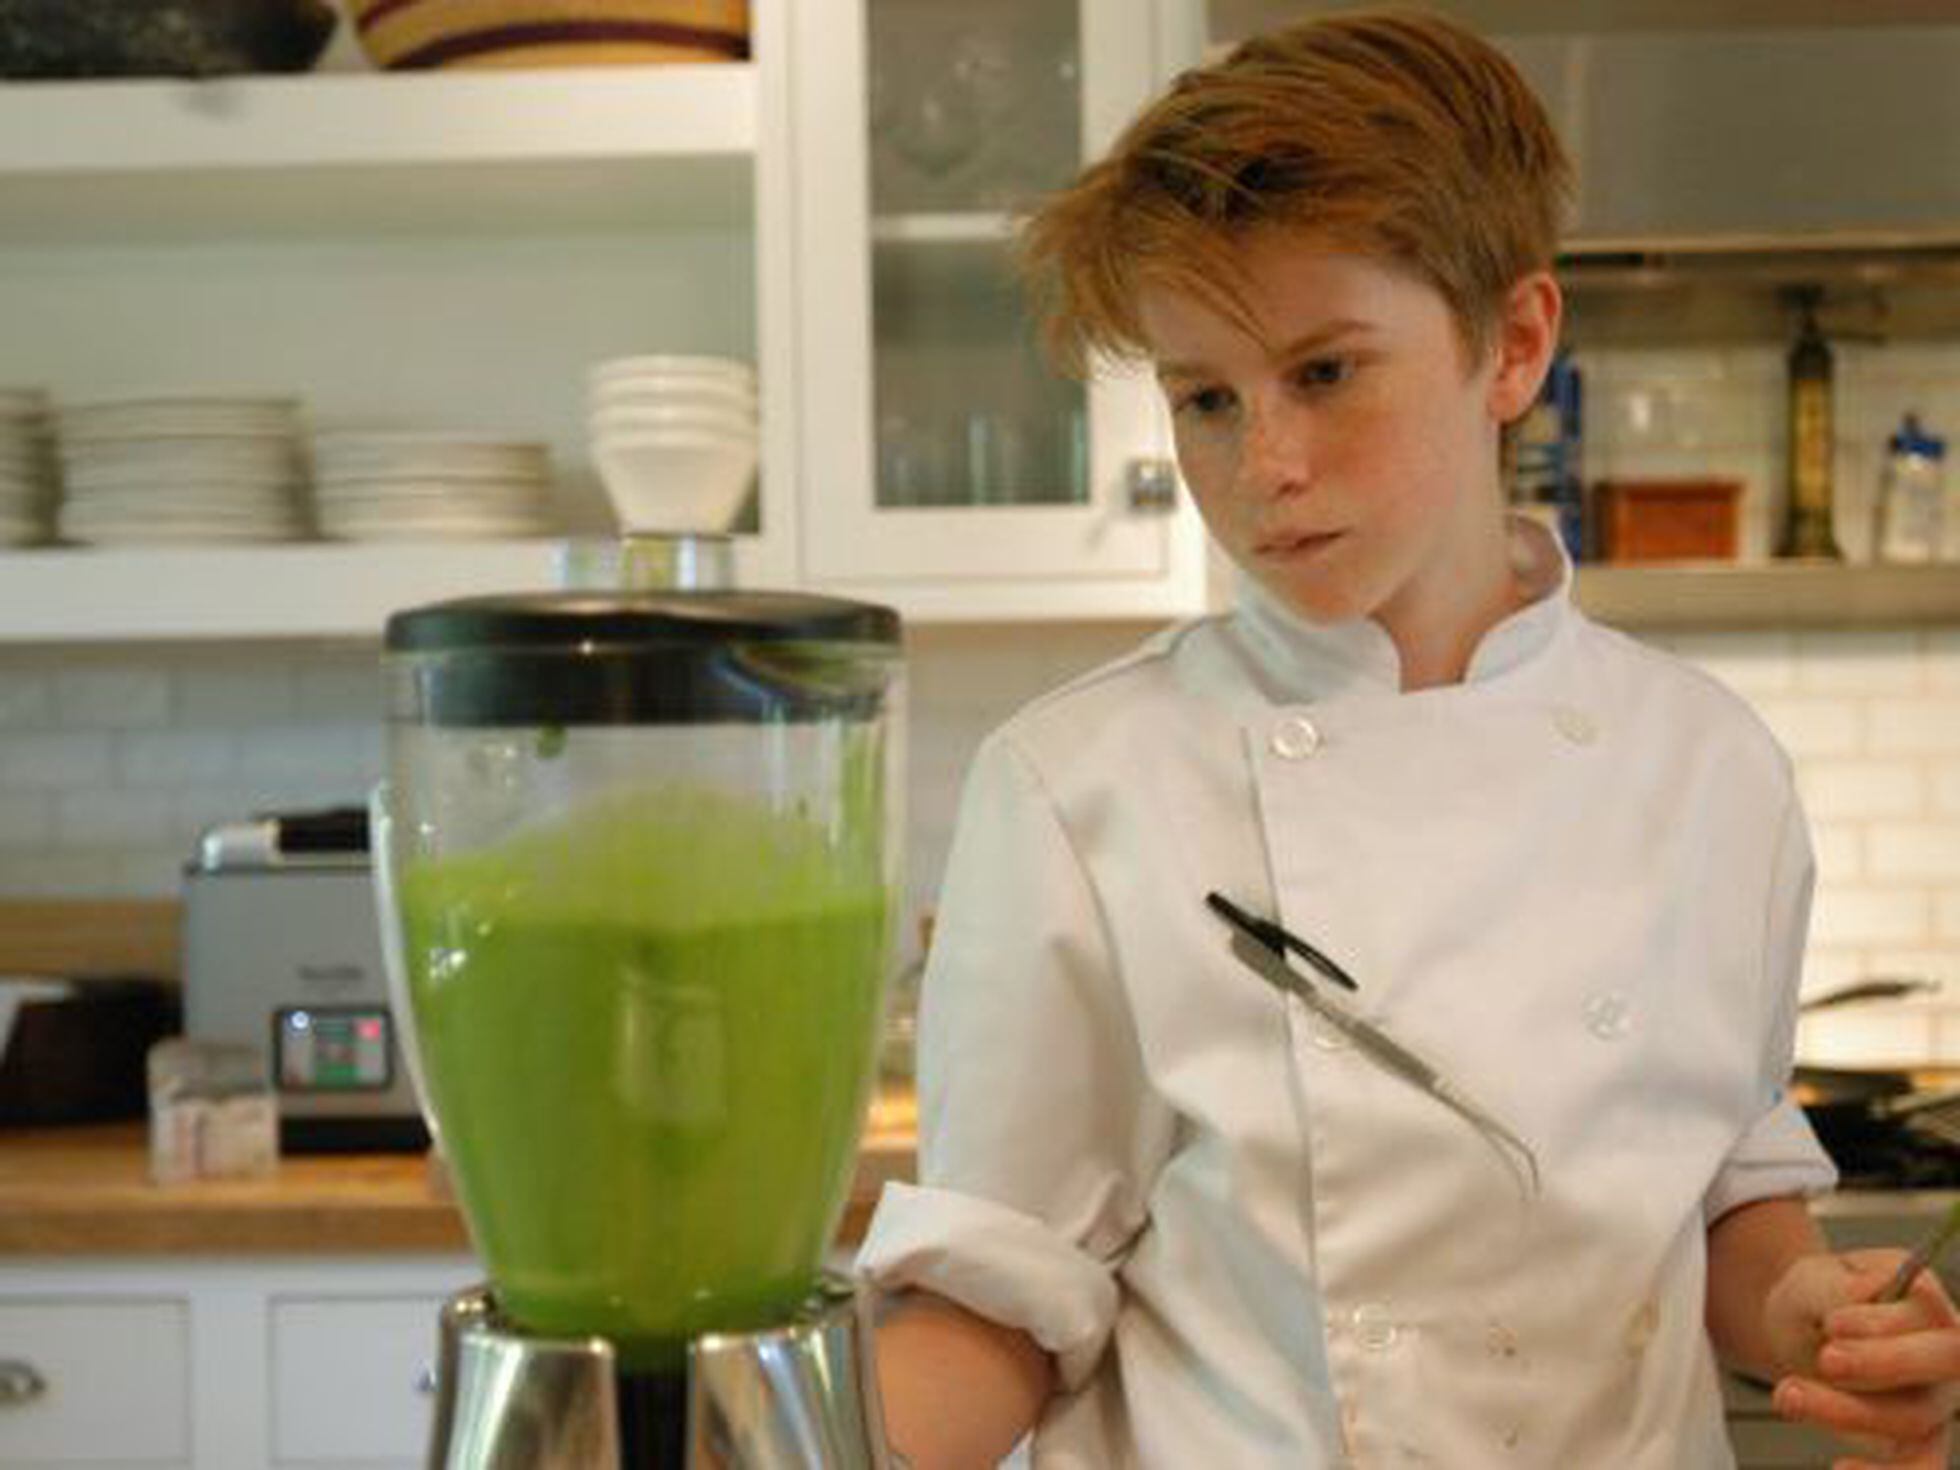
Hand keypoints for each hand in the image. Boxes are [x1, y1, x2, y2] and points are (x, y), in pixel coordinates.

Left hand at [1763, 1249, 1959, 1467]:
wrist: (1804, 1333)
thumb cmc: (1815, 1299)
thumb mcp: (1813, 1280)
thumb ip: (1835, 1290)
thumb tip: (1858, 1304)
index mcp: (1924, 1298)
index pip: (1926, 1312)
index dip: (1885, 1324)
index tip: (1833, 1323)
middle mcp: (1943, 1351)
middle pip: (1944, 1362)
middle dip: (1884, 1363)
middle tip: (1826, 1359)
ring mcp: (1935, 1399)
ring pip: (1915, 1418)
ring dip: (1849, 1412)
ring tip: (1788, 1395)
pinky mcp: (1918, 1441)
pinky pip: (1919, 1467)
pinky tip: (1841, 1469)